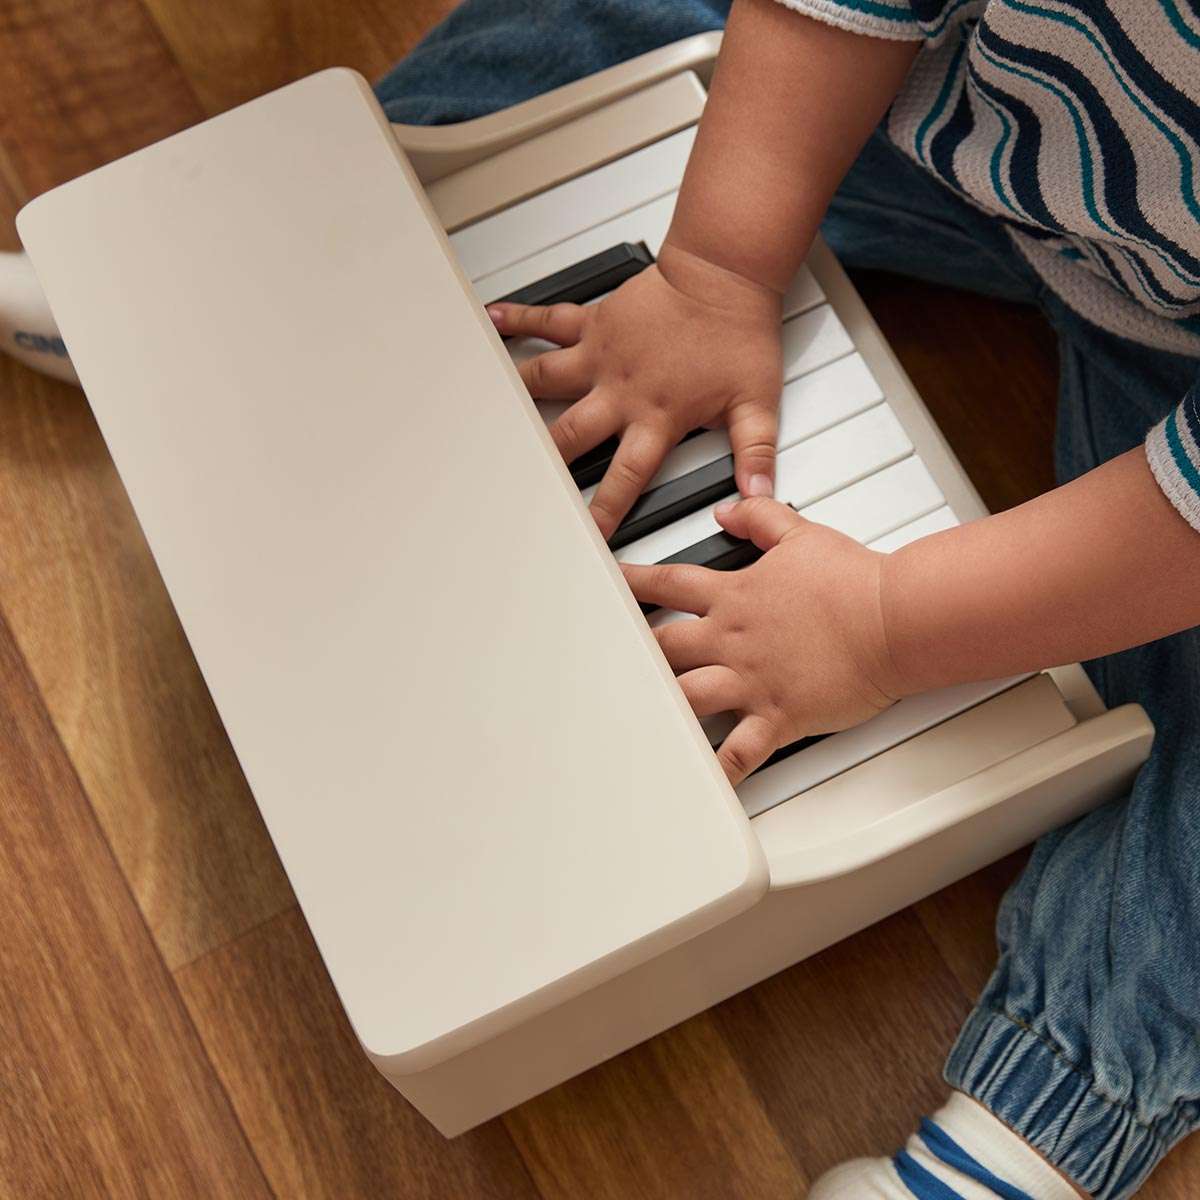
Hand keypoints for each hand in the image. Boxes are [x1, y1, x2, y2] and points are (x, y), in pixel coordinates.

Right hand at [488, 242, 782, 537]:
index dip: (606, 510)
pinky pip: (549, 321)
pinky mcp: (595, 323)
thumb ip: (756, 452)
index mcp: (657, 416)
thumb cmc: (738, 332)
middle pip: (570, 435)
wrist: (724, 274)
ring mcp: (602, 356)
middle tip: (520, 481)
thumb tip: (760, 496)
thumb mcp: (756, 402)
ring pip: (546, 379)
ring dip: (516, 394)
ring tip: (485, 411)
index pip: (627, 476)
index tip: (588, 534)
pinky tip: (492, 321)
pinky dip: (519, 320)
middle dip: (545, 463)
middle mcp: (621, 390)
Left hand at [622, 497, 904, 783]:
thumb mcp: (799, 535)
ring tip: (633, 719)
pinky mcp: (777, 715)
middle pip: (663, 646)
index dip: (632, 583)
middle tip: (607, 660)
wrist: (892, 618)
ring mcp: (751, 680)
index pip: (668, 584)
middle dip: (633, 652)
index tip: (608, 585)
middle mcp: (733, 639)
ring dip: (660, 706)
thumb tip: (729, 511)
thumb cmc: (854, 581)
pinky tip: (694, 783)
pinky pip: (738, 751)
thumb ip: (758, 519)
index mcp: (735, 596)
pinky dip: (716, 771)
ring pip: (685, 695)